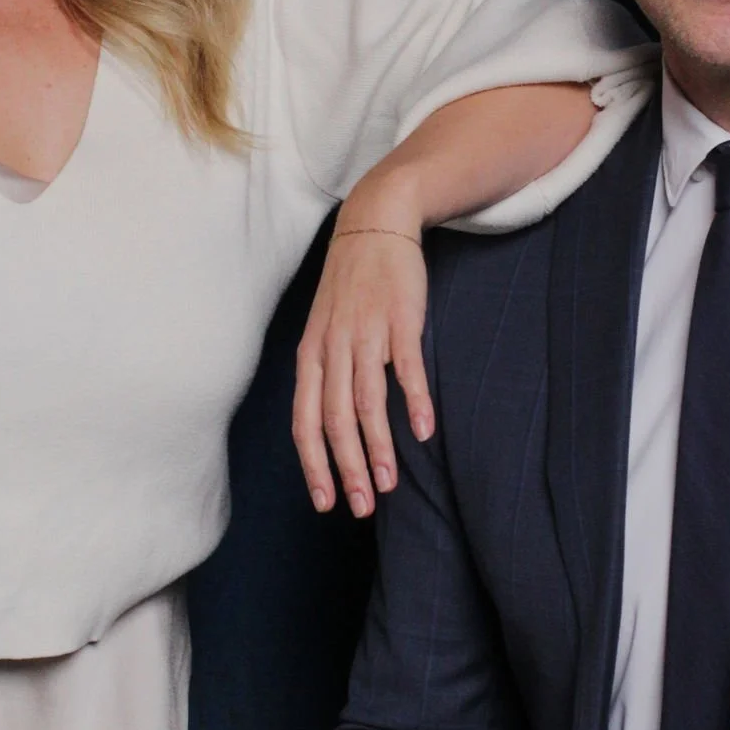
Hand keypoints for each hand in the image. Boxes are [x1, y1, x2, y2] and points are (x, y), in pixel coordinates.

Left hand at [294, 184, 429, 517]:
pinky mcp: (400, 319)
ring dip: (377, 446)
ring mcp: (366, 334)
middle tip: (361, 506)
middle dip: (346, 469)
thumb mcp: (324, 330)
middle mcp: (333, 348)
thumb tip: (332, 427)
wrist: (374, 223)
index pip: (304, 422)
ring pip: (366, 401)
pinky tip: (425, 431)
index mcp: (311, 356)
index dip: (313, 465)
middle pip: (334, 421)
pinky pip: (406, 367)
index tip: (325, 503)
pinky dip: (415, 400)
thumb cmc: (350, 287)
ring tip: (389, 483)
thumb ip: (327, 375)